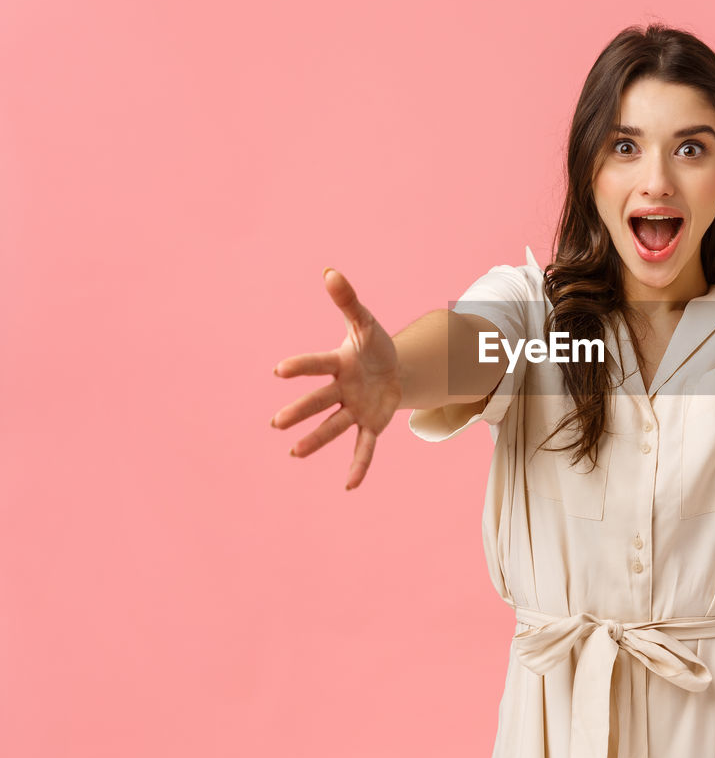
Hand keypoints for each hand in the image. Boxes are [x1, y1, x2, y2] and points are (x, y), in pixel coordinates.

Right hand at [271, 269, 401, 489]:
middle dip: (300, 412)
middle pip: (319, 401)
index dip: (301, 367)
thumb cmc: (373, 345)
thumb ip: (348, 301)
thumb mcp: (366, 323)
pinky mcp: (371, 425)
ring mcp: (354, 409)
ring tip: (294, 453)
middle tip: (278, 423)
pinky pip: (364, 447)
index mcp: (338, 363)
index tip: (279, 371)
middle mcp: (341, 389)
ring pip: (334, 427)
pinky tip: (350, 486)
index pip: (318, 364)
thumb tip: (330, 272)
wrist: (394, 368)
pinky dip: (358, 465)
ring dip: (316, 439)